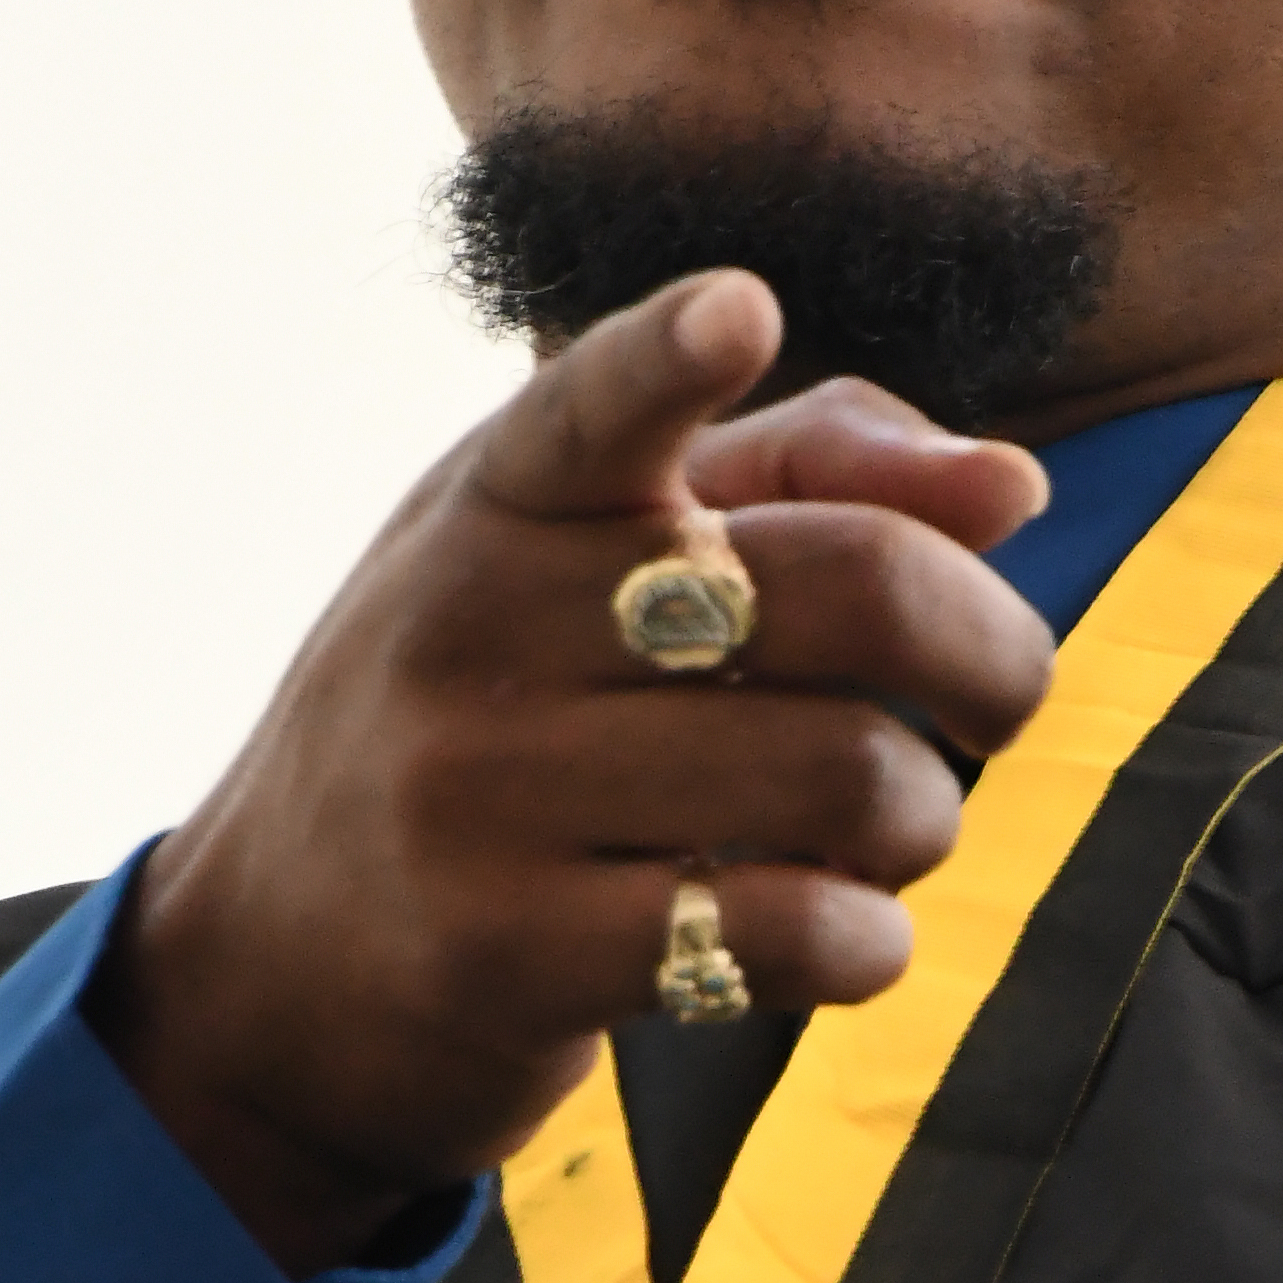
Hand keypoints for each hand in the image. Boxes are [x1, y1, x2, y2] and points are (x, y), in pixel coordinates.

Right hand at [94, 269, 1054, 1268]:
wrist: (272, 972)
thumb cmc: (486, 729)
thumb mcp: (581, 566)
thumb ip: (800, 479)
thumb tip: (1010, 485)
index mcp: (500, 500)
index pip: (590, 408)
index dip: (670, 359)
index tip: (736, 311)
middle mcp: (474, 627)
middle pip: (850, 585)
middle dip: (990, 652)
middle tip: (998, 702)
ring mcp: (482, 794)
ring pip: (848, 770)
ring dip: (925, 816)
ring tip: (890, 829)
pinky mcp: (510, 953)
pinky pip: (786, 929)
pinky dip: (868, 938)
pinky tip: (845, 931)